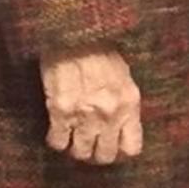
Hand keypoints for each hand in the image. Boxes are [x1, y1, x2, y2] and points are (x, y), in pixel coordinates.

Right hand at [42, 51, 142, 166]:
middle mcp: (110, 114)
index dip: (120, 151)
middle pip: (105, 156)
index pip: (132, 148)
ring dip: (76, 149)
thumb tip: (119, 126)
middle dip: (97, 153)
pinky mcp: (61, 112)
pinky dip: (56, 141)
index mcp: (129, 104)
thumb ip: (123, 103)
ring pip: (81, 154)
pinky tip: (56, 132)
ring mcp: (85, 116)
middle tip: (90, 145)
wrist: (74, 31)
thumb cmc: (99, 48)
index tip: (113, 146)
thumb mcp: (124, 76)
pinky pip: (58, 142)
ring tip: (73, 139)